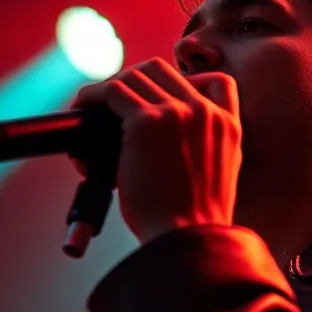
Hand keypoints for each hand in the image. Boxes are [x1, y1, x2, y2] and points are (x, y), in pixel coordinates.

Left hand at [71, 57, 241, 244]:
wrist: (189, 241)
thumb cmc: (195, 223)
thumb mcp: (222, 176)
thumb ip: (208, 148)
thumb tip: (169, 140)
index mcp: (229, 126)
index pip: (215, 81)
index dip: (181, 82)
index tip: (159, 97)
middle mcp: (205, 112)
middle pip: (162, 70)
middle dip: (135, 80)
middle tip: (116, 104)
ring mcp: (177, 113)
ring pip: (135, 76)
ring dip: (109, 89)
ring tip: (92, 109)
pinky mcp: (146, 122)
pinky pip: (111, 92)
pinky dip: (92, 96)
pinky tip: (82, 110)